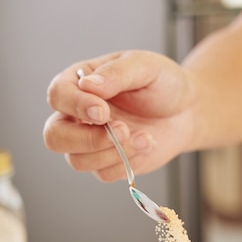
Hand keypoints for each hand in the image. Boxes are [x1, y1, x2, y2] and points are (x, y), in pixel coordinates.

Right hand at [44, 50, 194, 181]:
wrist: (187, 111)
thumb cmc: (162, 84)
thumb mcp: (145, 67)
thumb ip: (117, 73)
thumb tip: (88, 86)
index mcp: (79, 84)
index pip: (57, 96)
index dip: (75, 106)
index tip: (103, 112)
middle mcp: (77, 116)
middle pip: (55, 136)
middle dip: (86, 140)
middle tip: (122, 131)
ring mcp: (90, 142)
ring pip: (77, 161)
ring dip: (112, 153)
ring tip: (144, 136)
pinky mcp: (107, 163)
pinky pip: (104, 174)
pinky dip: (127, 163)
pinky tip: (146, 144)